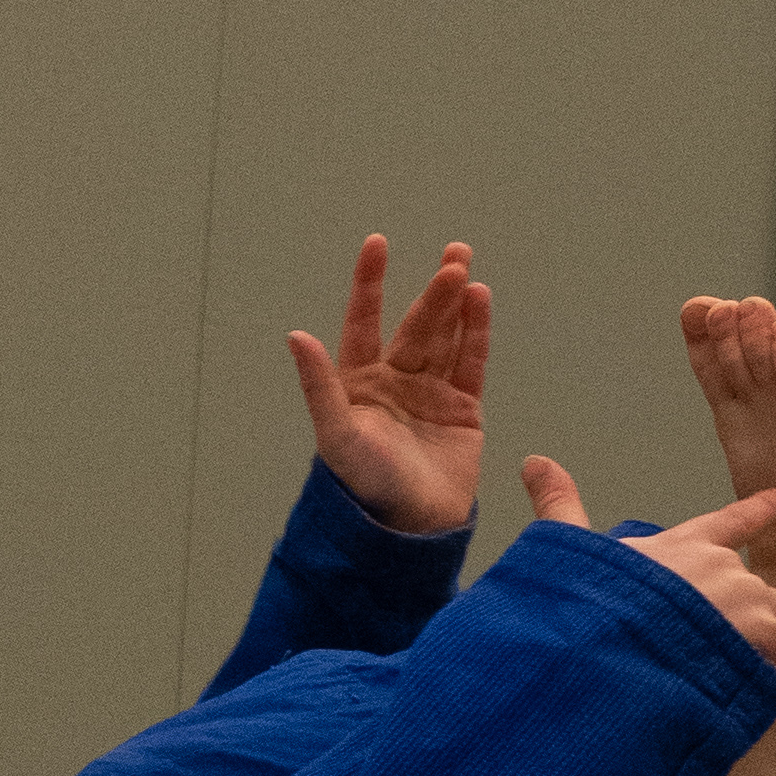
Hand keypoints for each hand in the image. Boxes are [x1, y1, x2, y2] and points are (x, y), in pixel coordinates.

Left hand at [287, 233, 489, 535]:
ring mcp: (430, 394)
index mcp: (358, 385)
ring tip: (464, 265)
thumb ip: (319, 386)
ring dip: (455, 303)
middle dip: (433, 292)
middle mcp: (395, 383)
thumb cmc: (364, 487)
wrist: (409, 530)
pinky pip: (471, 363)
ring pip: (445, 337)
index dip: (369, 285)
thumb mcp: (336, 435)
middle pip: (415, 325)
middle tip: (454, 257)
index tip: (377, 244)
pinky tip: (480, 301)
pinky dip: (476, 332)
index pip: (363, 323)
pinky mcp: (463, 411)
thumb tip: (295, 336)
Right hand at [518, 460, 775, 696]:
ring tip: (773, 667)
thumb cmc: (591, 602)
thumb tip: (534, 460)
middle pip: (757, 583)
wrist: (610, 644)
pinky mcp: (764, 642)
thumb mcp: (571, 551)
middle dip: (756, 607)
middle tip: (746, 637)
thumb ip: (560, 506)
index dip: (761, 511)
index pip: (730, 522)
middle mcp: (723, 568)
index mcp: (684, 545)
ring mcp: (747, 604)